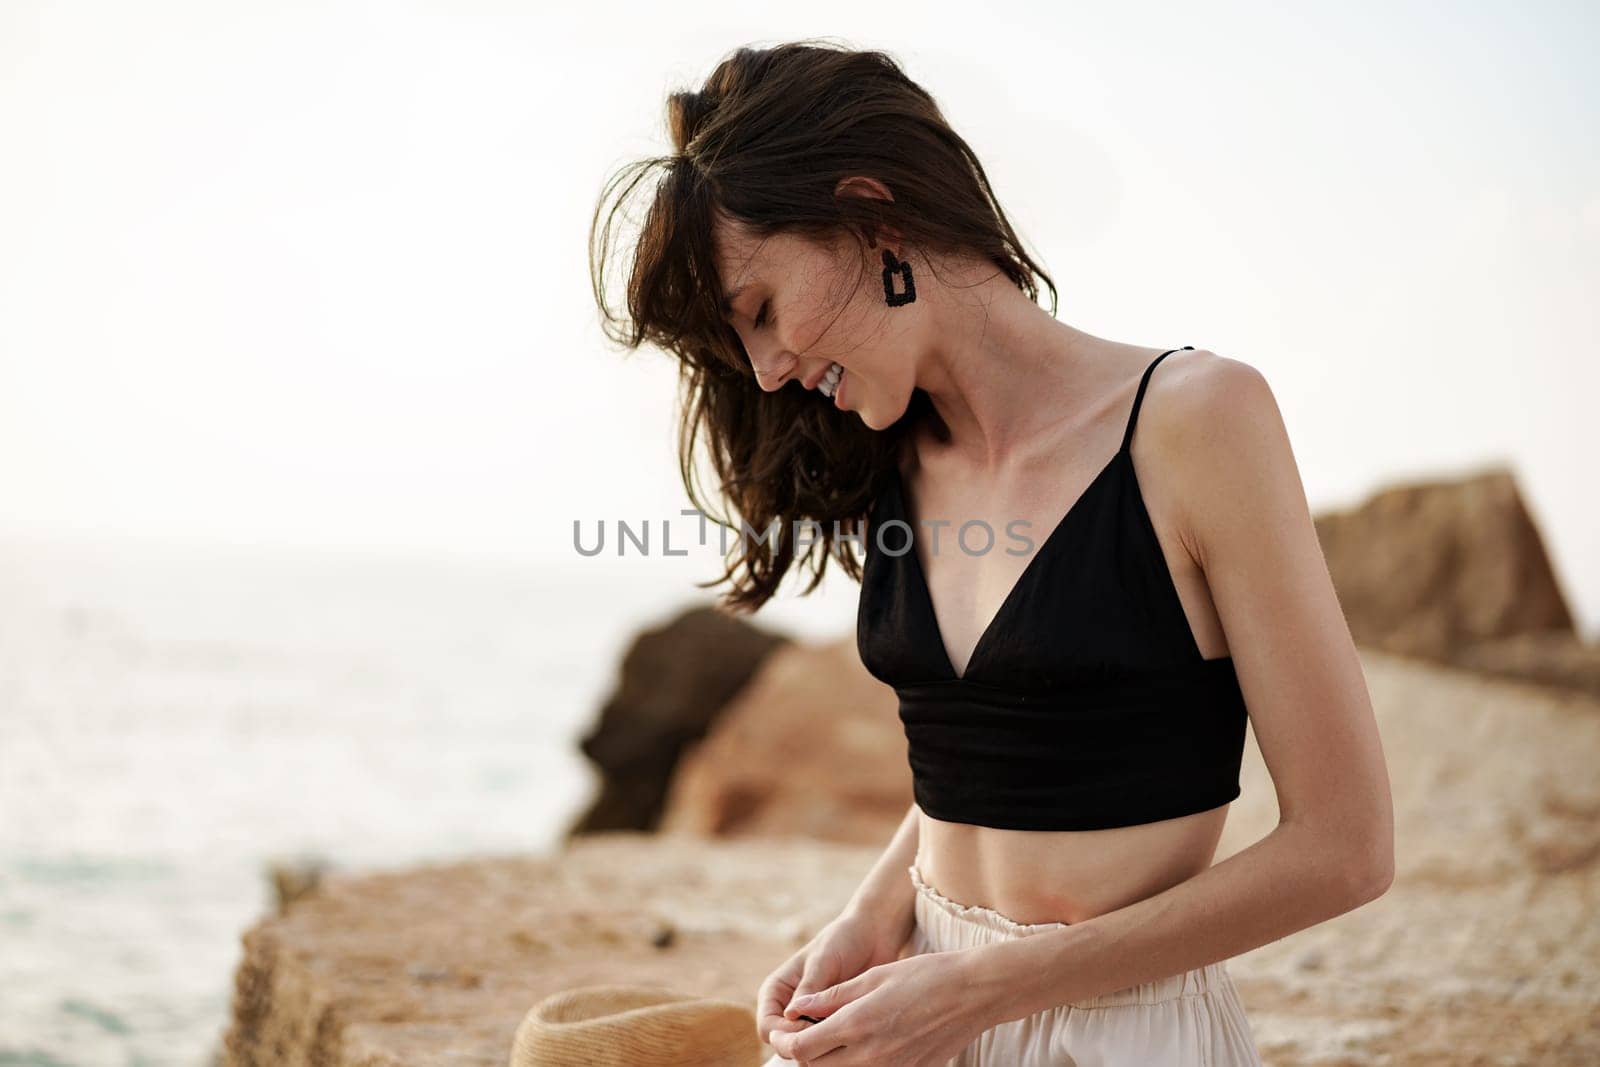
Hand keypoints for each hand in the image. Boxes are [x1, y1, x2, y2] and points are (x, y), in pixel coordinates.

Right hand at [756, 907, 911, 1055]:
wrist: (873, 935)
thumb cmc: (843, 940)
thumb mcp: (823, 961)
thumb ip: (808, 988)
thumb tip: (789, 1016)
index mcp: (777, 990)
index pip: (767, 1027)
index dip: (785, 1034)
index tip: (812, 1028)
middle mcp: (789, 1008)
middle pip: (784, 1043)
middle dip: (804, 1045)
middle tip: (832, 1035)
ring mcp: (811, 1018)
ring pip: (806, 1049)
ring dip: (823, 1046)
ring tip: (845, 1031)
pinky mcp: (832, 1023)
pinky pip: (829, 1045)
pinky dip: (837, 1044)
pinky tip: (853, 1034)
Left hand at [766, 948, 1000, 1065]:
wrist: (973, 994)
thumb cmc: (924, 976)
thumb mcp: (873, 977)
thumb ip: (832, 996)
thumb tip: (798, 1007)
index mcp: (857, 1025)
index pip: (802, 1049)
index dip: (783, 1042)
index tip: (781, 1031)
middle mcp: (870, 1055)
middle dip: (803, 1052)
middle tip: (804, 1031)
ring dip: (828, 1060)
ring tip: (831, 1035)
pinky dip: (856, 1063)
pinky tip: (863, 1042)